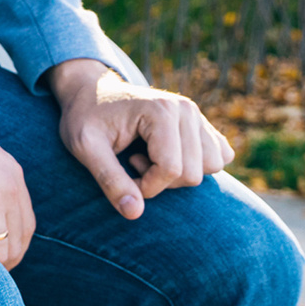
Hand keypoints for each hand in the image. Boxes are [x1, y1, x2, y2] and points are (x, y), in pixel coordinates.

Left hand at [44, 59, 233, 219]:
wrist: (91, 91)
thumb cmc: (85, 118)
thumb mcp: (85, 148)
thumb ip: (109, 180)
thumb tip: (134, 213)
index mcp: (161, 111)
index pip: (172, 170)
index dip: (147, 186)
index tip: (123, 172)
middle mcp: (186, 110)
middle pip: (193, 174)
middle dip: (161, 181)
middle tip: (133, 161)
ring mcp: (197, 115)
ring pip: (211, 167)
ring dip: (179, 174)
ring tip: (148, 156)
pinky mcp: (202, 124)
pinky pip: (219, 157)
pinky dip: (195, 166)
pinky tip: (166, 154)